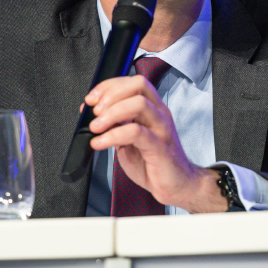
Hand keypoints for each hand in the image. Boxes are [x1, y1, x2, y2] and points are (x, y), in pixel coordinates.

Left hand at [85, 75, 226, 212]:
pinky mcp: (160, 146)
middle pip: (138, 84)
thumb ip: (115, 126)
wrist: (176, 185)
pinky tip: (101, 143)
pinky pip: (136, 132)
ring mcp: (161, 128)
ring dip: (111, 113)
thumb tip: (93, 116)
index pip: (132, 82)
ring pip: (139, 104)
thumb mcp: (128, 140)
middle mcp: (159, 113)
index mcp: (153, 108)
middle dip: (111, 94)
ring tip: (96, 128)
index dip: (108, 86)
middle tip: (95, 111)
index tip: (91, 99)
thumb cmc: (154, 163)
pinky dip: (113, 135)